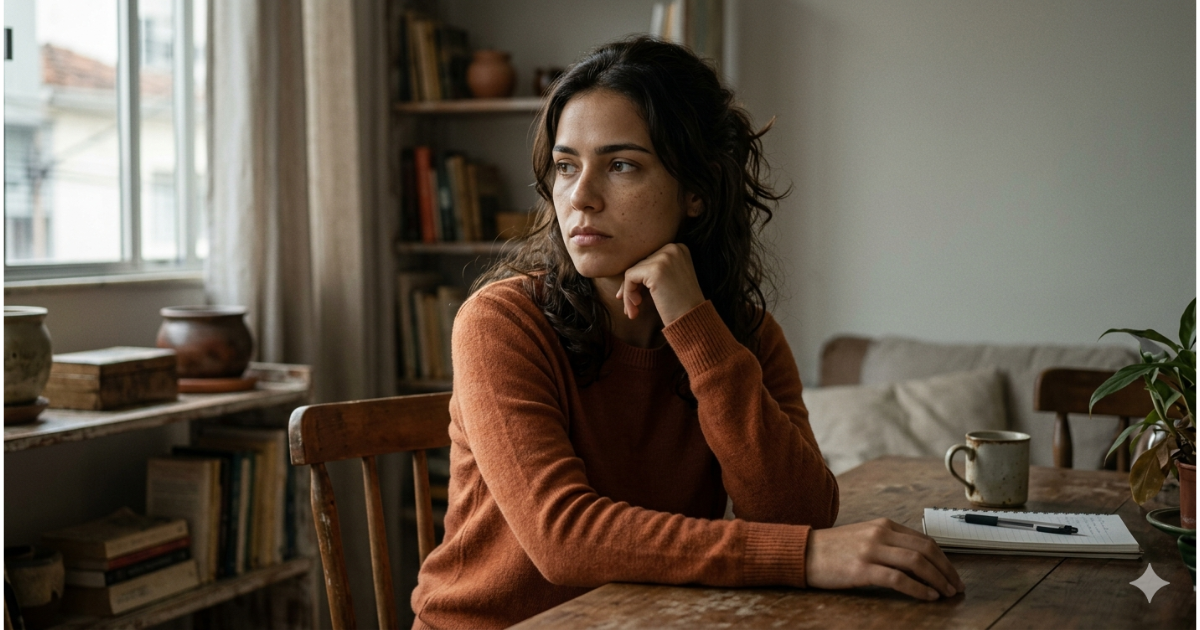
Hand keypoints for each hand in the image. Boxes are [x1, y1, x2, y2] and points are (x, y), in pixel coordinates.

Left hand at [615, 243, 704, 324]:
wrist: (693, 320)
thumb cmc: (682, 305)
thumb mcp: (672, 279)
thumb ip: (655, 270)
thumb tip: (628, 272)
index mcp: (679, 248)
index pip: (649, 260)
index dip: (640, 280)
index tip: (636, 298)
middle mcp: (672, 248)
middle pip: (640, 265)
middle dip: (632, 287)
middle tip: (632, 308)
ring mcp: (664, 258)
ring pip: (632, 272)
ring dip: (629, 293)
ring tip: (633, 312)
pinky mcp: (654, 270)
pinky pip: (629, 277)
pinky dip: (628, 293)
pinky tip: (635, 309)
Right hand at [805, 518, 964, 600]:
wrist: (803, 552)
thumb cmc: (833, 549)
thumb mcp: (864, 537)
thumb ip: (889, 543)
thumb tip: (920, 561)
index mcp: (883, 525)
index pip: (925, 540)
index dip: (944, 559)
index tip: (953, 574)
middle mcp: (880, 533)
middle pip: (926, 550)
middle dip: (947, 570)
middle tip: (956, 586)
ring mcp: (871, 550)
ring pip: (917, 562)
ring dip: (937, 580)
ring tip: (946, 593)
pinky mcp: (862, 569)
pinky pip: (898, 579)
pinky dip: (918, 589)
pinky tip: (927, 597)